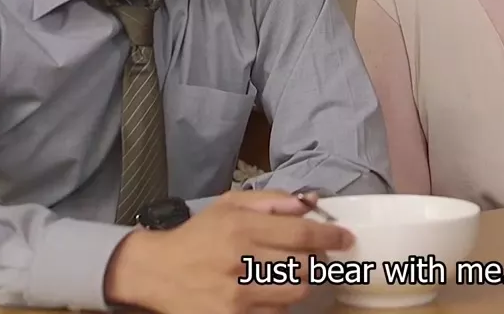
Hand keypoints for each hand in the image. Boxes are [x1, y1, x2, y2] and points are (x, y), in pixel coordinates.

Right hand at [105, 190, 352, 313]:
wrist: (156, 272)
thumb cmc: (198, 234)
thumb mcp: (229, 205)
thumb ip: (272, 201)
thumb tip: (311, 202)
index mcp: (241, 228)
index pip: (302, 233)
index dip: (331, 236)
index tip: (346, 238)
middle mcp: (242, 262)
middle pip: (305, 267)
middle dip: (317, 260)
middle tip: (314, 254)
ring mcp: (237, 296)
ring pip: (295, 292)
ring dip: (300, 281)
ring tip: (288, 271)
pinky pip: (276, 312)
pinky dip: (280, 301)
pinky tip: (268, 289)